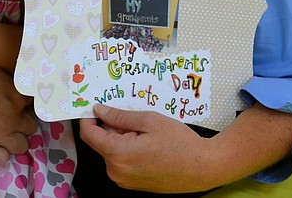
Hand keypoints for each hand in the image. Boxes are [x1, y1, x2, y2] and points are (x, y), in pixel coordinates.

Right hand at [0, 58, 37, 163]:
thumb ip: (13, 83)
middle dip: (25, 118)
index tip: (20, 96)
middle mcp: (10, 116)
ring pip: (22, 144)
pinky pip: (2, 158)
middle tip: (14, 110)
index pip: (34, 102)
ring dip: (18, 136)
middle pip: (32, 125)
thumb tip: (23, 89)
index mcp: (15, 94)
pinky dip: (2, 151)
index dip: (27, 99)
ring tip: (8, 126)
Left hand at [79, 104, 214, 192]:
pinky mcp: (133, 184)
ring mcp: (125, 180)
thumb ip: (120, 116)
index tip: (94, 107)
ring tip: (146, 132)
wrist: (202, 167)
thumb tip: (100, 111)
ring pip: (113, 151)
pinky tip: (147, 144)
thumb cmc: (180, 143)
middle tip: (133, 116)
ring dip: (121, 138)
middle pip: (102, 142)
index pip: (89, 134)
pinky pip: (122, 162)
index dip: (89, 118)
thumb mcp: (149, 120)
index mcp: (117, 154)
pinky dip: (128, 149)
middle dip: (112, 127)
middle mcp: (117, 171)